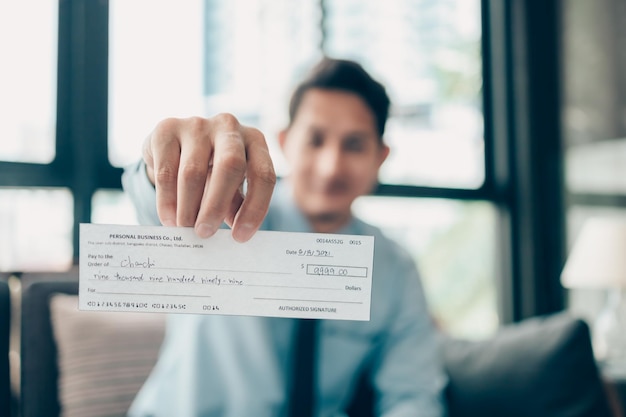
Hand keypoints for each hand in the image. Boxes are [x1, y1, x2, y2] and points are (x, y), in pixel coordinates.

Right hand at [142, 114, 275, 241]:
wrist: (176, 146)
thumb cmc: (213, 171)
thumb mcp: (232, 186)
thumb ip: (237, 205)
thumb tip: (236, 235)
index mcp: (254, 141)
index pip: (263, 175)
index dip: (254, 208)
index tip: (240, 237)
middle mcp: (229, 127)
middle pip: (230, 166)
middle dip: (216, 205)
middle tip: (205, 233)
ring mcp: (197, 124)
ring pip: (193, 172)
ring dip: (188, 207)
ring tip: (185, 229)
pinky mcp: (166, 128)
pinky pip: (166, 171)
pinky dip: (167, 200)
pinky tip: (169, 219)